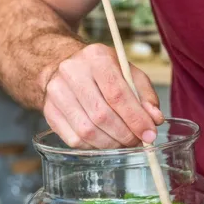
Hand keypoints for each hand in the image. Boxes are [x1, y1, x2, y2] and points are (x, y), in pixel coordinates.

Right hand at [42, 43, 163, 148]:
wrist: (66, 67)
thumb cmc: (104, 72)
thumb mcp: (130, 74)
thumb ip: (145, 96)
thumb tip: (155, 120)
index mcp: (97, 57)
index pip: (117, 93)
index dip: (136, 118)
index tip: (150, 134)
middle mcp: (72, 72)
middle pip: (101, 115)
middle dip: (125, 134)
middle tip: (138, 141)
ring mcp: (56, 92)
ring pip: (87, 130)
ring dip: (111, 143)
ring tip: (123, 142)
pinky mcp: (48, 111)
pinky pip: (73, 139)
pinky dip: (94, 146)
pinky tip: (105, 141)